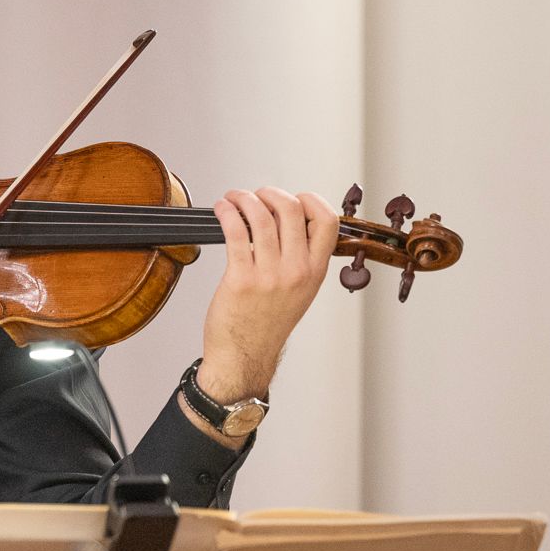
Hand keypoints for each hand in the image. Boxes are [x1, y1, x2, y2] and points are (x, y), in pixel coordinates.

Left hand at [196, 188, 339, 400]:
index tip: (292, 198)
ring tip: (233, 199)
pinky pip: (235, 232)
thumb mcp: (300, 291)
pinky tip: (222, 210)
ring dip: (244, 198)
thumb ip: (301, 258)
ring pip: (261, 216)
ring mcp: (269, 275)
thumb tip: (288, 220)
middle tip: (257, 195)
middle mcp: (296, 271)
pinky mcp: (241, 278)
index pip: (327, 221)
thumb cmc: (267, 324)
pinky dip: (227, 212)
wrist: (245, 357)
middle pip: (292, 209)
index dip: (310, 200)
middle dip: (271, 193)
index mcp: (315, 272)